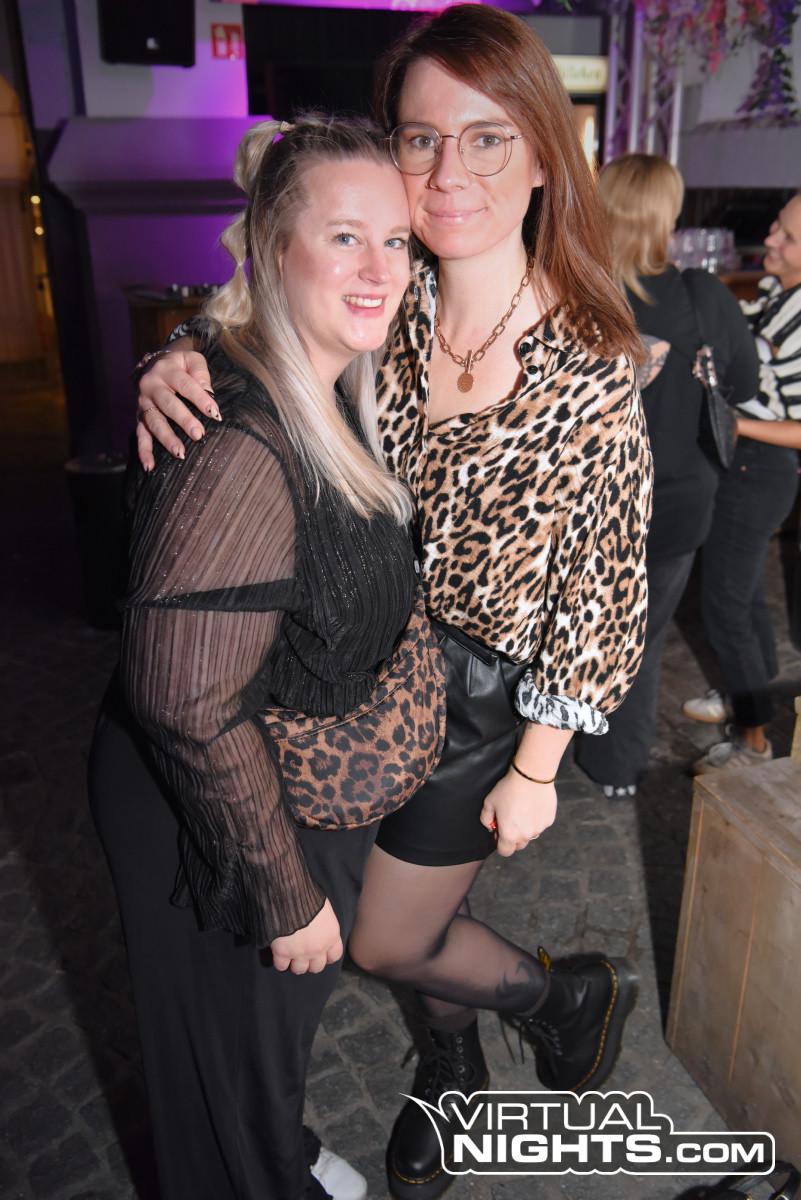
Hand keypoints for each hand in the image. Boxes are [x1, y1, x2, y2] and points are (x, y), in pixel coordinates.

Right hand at [136, 342, 217, 470]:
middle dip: (183, 420)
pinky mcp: (139, 417)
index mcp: (167, 370)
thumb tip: (207, 389)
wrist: (154, 365)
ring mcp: (143, 403)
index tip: (215, 414)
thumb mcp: (191, 358)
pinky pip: (140, 435)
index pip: (185, 385)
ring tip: (181, 453)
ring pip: (154, 422)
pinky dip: (143, 452)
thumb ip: (200, 371)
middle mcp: (151, 386)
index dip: (200, 399)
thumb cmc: (180, 365)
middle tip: (199, 435)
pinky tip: (149, 467)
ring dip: (166, 438)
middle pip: (168, 404)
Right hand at [270, 899, 342, 974]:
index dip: (327, 956)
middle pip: (317, 967)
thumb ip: (324, 924)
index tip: (321, 954)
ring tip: (290, 955)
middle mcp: (318, 948)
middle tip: (303, 955)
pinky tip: (278, 954)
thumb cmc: (308, 897)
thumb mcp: (324, 910)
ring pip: (299, 969)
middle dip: (310, 962)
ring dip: (295, 964)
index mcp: (331, 935)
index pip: (334, 956)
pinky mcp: (283, 952)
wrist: (290, 895)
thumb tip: (318, 927)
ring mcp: (300, 952)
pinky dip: (279, 962)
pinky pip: (281, 966)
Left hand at [480, 771, 556, 857]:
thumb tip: (490, 826)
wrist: (531, 776)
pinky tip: (532, 806)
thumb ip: (485, 819)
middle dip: (513, 837)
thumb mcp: (489, 802)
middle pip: (518, 845)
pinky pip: (540, 825)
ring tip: (522, 810)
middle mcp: (526, 835)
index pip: (505, 851)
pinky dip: (536, 820)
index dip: (500, 843)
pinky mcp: (549, 820)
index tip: (499, 831)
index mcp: (509, 835)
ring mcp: (539, 829)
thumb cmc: (509, 789)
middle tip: (510, 820)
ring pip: (530, 835)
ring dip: (525, 828)